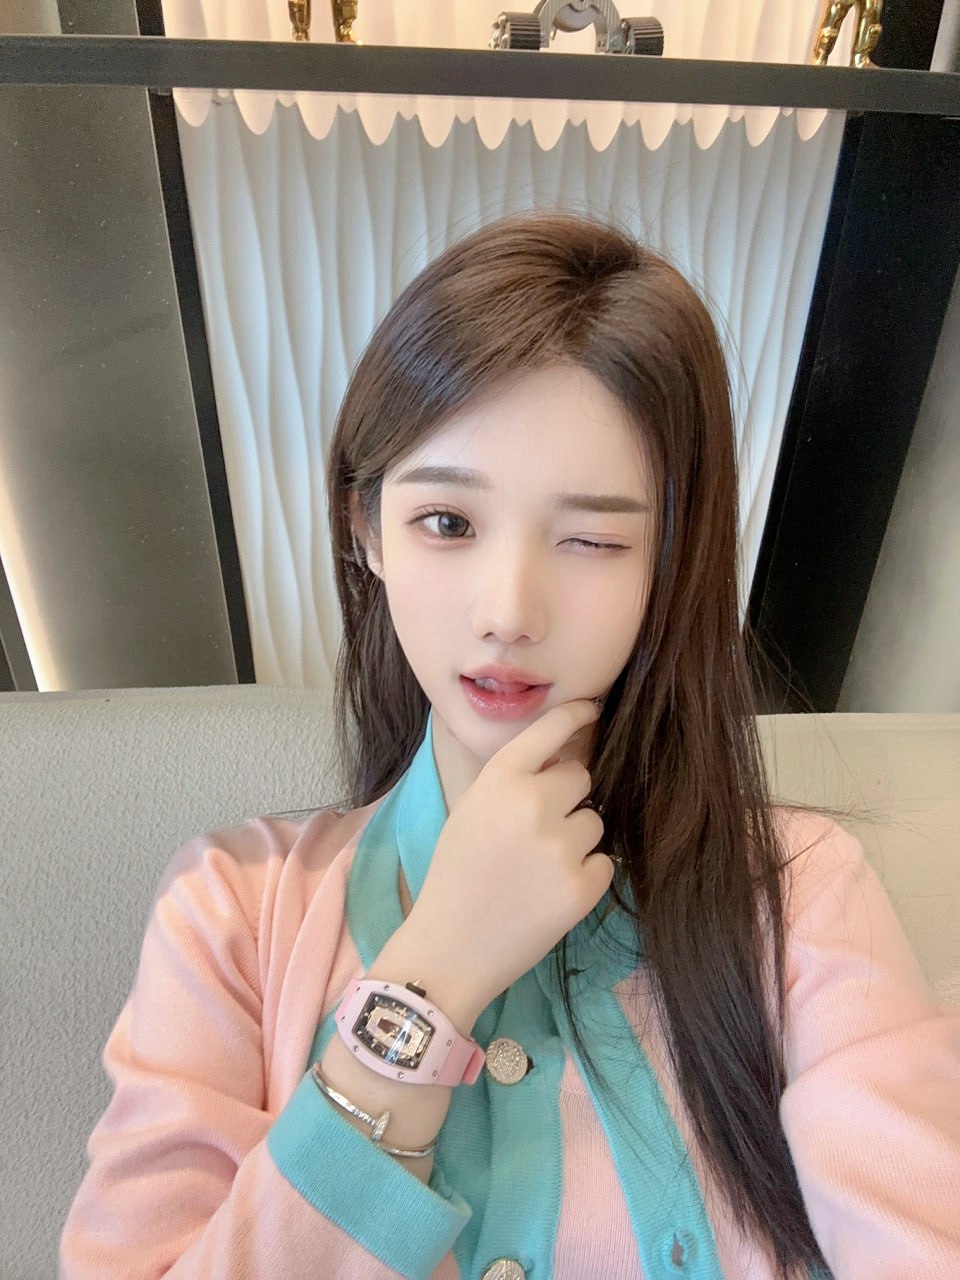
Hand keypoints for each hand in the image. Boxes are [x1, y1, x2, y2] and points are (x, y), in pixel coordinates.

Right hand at [403, 699, 612, 1016]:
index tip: (595, 709)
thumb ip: (513, 781)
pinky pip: (604, 862)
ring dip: (576, 839)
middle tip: (538, 832)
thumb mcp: (472, 810)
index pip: (551, 729)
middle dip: (567, 798)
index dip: (578, 714)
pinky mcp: (582, 886)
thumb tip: (566, 759)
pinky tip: (551, 893)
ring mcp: (560, 846)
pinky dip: (585, 875)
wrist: (450, 948)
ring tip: (539, 869)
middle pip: (581, 777)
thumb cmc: (455, 875)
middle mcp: (533, 803)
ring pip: (594, 821)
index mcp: (499, 779)